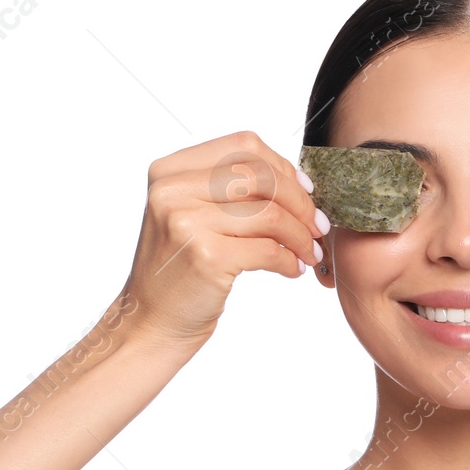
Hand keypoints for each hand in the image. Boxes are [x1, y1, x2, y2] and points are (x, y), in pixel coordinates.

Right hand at [118, 130, 327, 351]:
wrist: (151, 322)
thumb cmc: (180, 270)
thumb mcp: (192, 215)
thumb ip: (230, 190)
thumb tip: (299, 180)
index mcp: (169, 171)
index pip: (243, 147)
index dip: (283, 167)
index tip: (306, 191)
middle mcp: (172, 191)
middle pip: (261, 176)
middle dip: (300, 202)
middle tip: (317, 226)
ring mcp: (186, 223)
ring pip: (269, 214)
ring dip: (300, 235)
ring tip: (309, 252)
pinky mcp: (205, 257)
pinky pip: (268, 250)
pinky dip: (289, 261)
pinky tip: (292, 269)